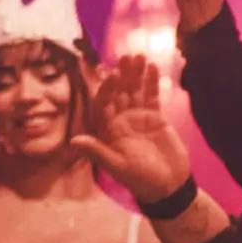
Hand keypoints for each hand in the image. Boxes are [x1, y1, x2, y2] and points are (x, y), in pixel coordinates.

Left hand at [71, 56, 190, 205]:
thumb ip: (98, 151)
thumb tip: (74, 141)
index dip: (107, 89)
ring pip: (135, 91)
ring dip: (136, 74)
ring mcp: (137, 117)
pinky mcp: (155, 116)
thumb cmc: (140, 179)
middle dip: (123, 76)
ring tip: (140, 57)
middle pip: (120, 93)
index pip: (104, 104)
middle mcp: (120, 120)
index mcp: (108, 130)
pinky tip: (152, 67)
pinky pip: (151, 96)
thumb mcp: (118, 166)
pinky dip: (152, 82)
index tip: (113, 75)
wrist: (167, 185)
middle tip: (127, 57)